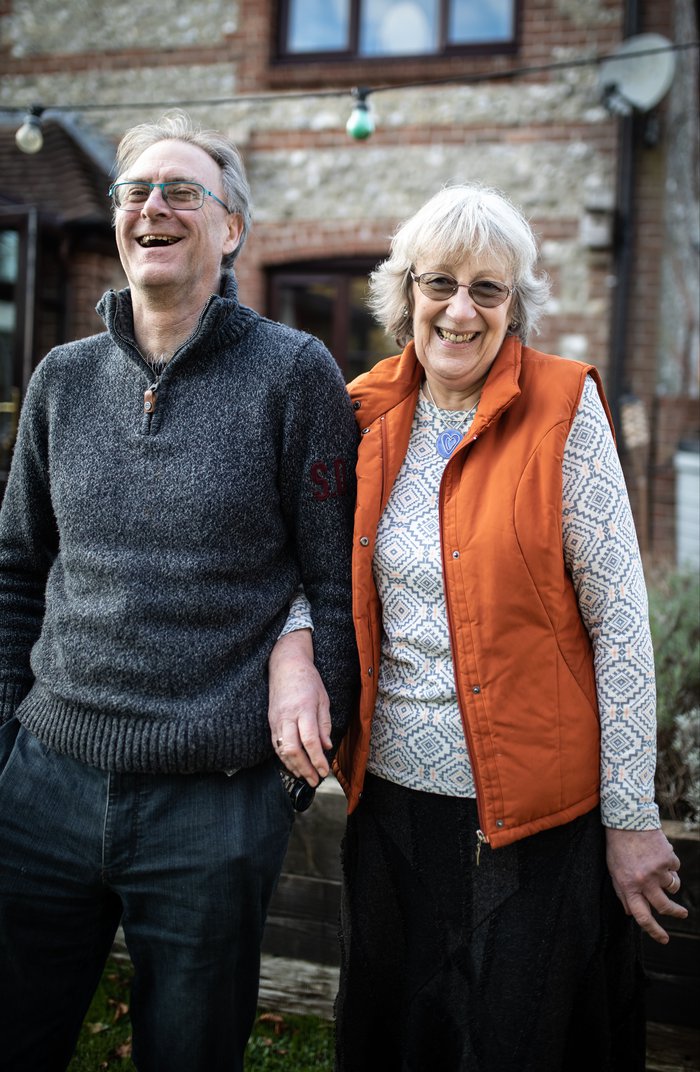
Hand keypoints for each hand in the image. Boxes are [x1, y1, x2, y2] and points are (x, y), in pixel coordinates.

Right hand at [268, 628, 330, 786]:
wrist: (285, 665)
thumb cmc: (308, 680)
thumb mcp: (323, 699)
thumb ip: (324, 724)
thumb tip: (326, 747)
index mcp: (303, 709)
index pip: (310, 741)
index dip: (317, 759)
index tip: (324, 771)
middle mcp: (287, 716)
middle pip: (293, 749)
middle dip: (304, 768)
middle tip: (315, 781)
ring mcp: (276, 720)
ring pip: (282, 750)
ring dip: (293, 767)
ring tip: (305, 778)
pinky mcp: (270, 721)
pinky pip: (276, 744)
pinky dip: (284, 758)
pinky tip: (293, 766)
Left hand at [605, 826, 687, 943]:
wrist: (627, 820)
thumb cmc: (618, 846)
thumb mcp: (613, 871)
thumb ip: (622, 893)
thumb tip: (631, 913)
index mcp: (628, 886)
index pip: (642, 917)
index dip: (654, 931)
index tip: (664, 939)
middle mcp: (644, 881)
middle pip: (664, 907)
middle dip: (676, 913)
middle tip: (682, 914)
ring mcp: (658, 871)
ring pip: (672, 886)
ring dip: (669, 880)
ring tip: (657, 865)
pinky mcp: (669, 859)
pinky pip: (675, 868)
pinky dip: (669, 863)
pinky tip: (658, 852)